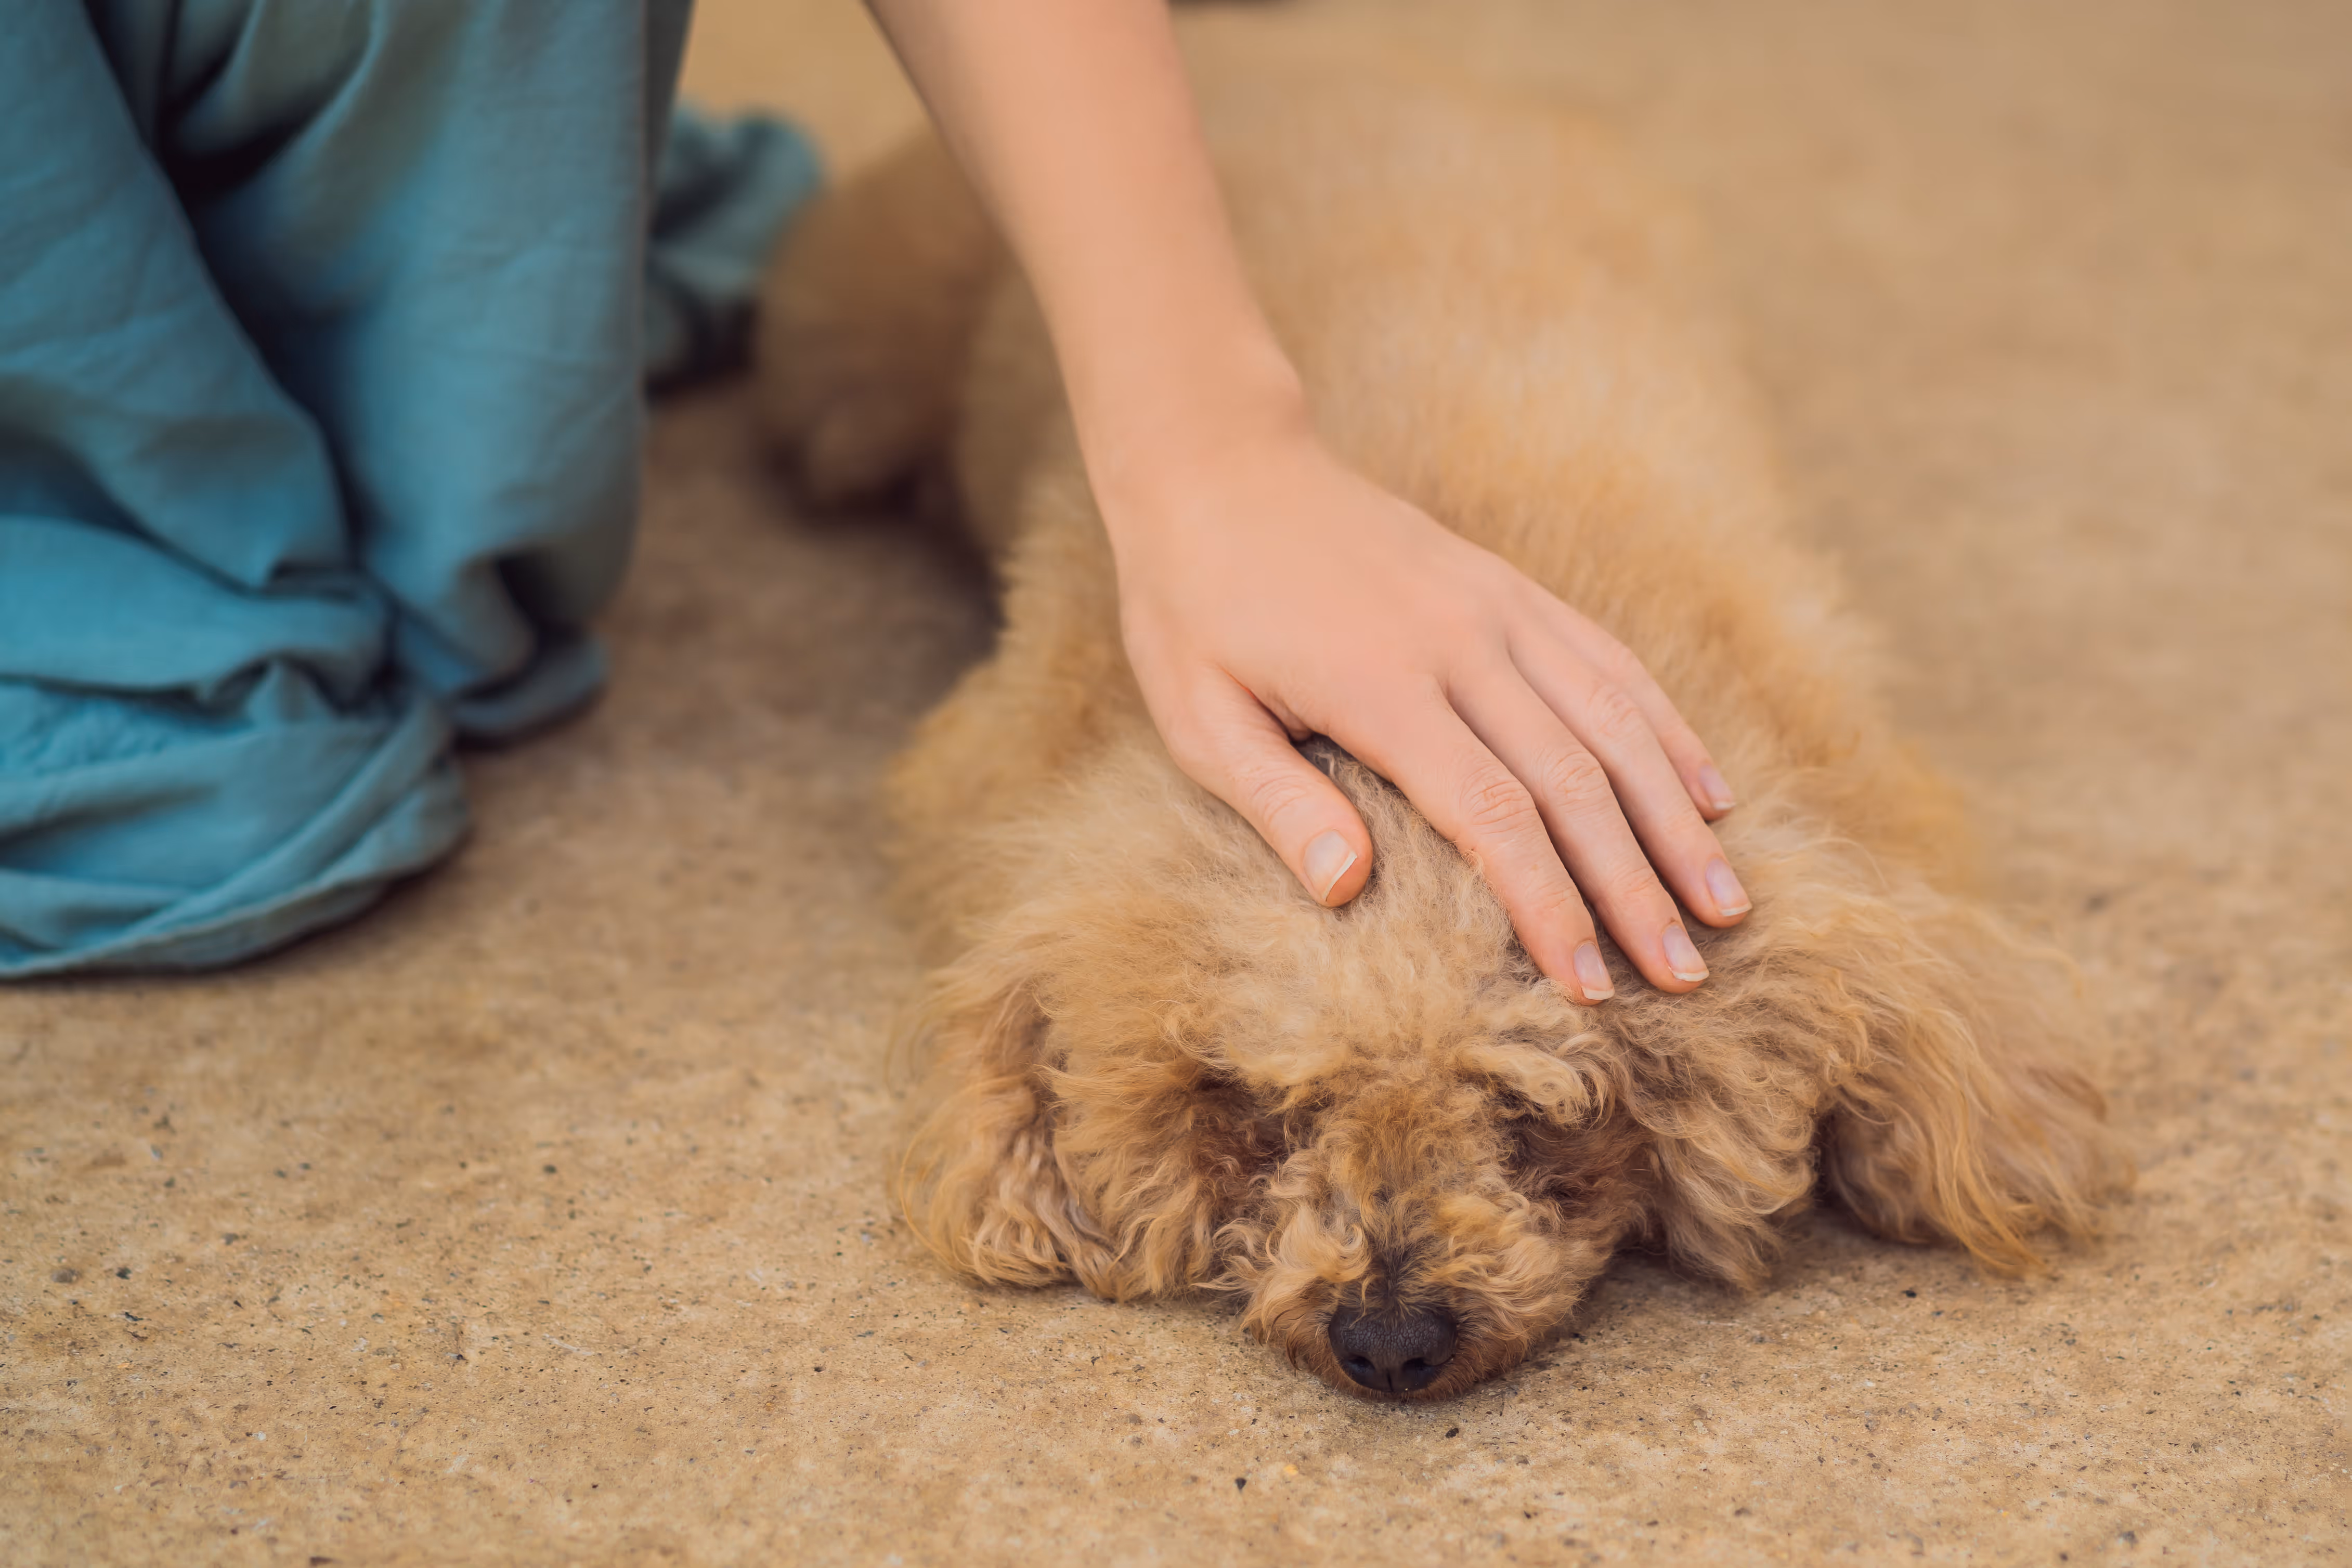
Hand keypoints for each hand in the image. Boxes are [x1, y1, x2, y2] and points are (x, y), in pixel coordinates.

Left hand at [1104, 421, 1747, 1002]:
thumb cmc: (1194, 607)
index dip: (1549, 905)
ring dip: (1675, 818)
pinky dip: (1667, 729)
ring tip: (1724, 902)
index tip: (1589, 983)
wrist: (1219, 466)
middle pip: (1575, 779)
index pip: (1492, 815)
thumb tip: (1346, 891)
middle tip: (1685, 976)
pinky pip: (1609, 662)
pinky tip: (1710, 792)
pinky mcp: (1509, 585)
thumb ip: (1276, 802)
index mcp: (1379, 685)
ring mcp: (1496, 605)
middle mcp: (1459, 640)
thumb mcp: (1198, 714)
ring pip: (1615, 720)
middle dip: (1636, 886)